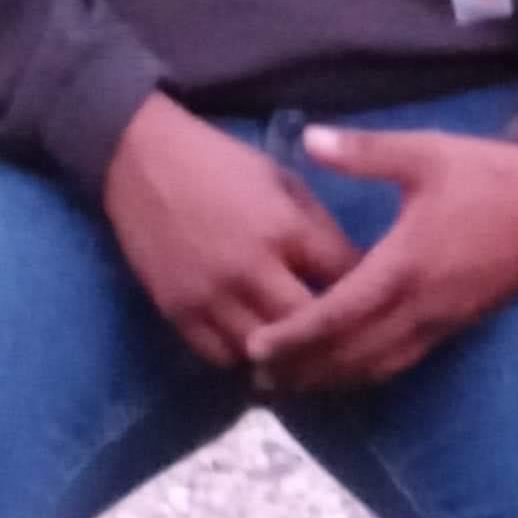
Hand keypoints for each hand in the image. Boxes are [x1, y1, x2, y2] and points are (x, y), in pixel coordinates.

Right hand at [103, 93, 359, 365]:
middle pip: (310, 326)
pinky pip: (220, 356)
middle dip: (333, 332)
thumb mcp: (284, 182)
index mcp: (284, 230)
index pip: (345, 279)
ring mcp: (210, 296)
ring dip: (289, 354)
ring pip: (266, 353)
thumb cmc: (221, 164)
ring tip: (306, 351)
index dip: (368, 289)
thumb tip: (354, 272)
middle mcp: (249, 270)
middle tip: (344, 335)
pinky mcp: (176, 312)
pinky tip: (261, 349)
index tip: (376, 295)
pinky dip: (246, 357)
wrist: (140, 160)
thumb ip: (318, 230)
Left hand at [242, 130, 517, 392]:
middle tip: (257, 376)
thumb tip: (310, 138)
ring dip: (334, 378)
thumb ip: (364, 151)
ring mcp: (443, 319)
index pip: (340, 313)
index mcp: (408, 263)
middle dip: (304, 369)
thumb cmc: (491, 173)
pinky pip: (404, 360)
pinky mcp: (457, 324)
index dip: (296, 335)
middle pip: (353, 354)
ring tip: (291, 383)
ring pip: (379, 366)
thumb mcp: (426, 152)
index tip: (256, 346)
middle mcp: (423, 304)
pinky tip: (345, 369)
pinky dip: (367, 371)